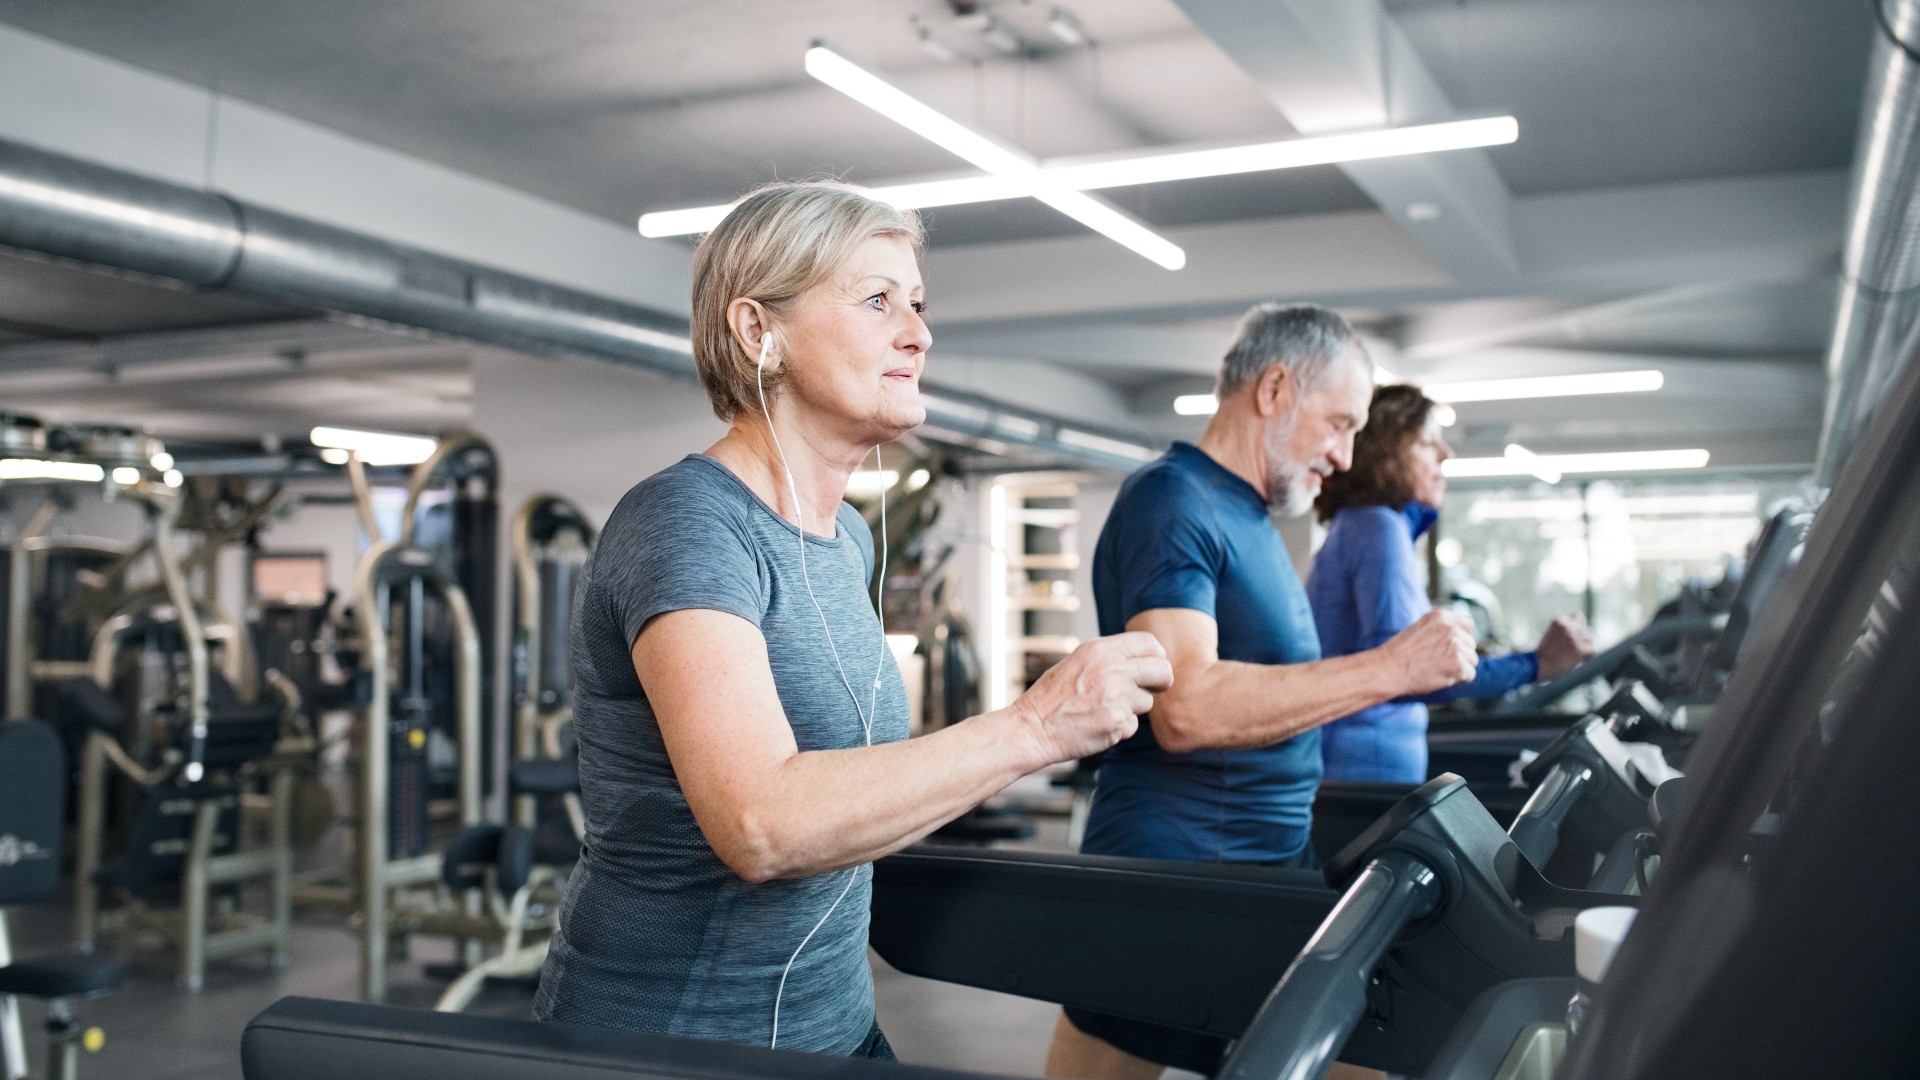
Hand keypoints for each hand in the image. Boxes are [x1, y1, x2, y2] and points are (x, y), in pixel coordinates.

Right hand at [1010, 632, 1172, 764]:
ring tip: (1102, 710)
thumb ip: (1108, 658)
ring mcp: (1116, 696)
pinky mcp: (1117, 722)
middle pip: (1162, 671)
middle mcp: (1111, 668)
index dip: (1157, 657)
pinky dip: (1119, 728)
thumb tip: (1141, 660)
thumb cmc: (1051, 698)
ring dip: (1132, 708)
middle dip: (1161, 683)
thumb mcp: (1077, 662)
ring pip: (1147, 702)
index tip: (1153, 669)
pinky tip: (1096, 725)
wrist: (1031, 729)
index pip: (1150, 644)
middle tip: (1152, 690)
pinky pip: (1133, 725)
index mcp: (1099, 649)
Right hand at [1380, 609, 1477, 695]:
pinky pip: (1469, 674)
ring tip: (1439, 669)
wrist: (1388, 669)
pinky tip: (1442, 676)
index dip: (1461, 637)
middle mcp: (1451, 628)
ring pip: (1472, 660)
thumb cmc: (1399, 653)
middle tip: (1439, 662)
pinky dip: (1458, 679)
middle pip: (1471, 644)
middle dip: (1460, 655)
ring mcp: (1456, 646)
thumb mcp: (1419, 628)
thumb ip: (1439, 628)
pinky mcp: (1458, 664)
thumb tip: (1456, 634)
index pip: (1467, 624)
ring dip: (1460, 667)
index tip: (1451, 647)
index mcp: (1441, 616)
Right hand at [1535, 614, 1596, 679]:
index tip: (1573, 636)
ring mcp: (1575, 638)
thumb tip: (1584, 633)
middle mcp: (1568, 626)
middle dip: (1583, 638)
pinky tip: (1579, 660)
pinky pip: (1592, 651)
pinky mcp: (1580, 649)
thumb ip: (1565, 631)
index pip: (1577, 616)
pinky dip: (1587, 657)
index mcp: (1559, 621)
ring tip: (1575, 655)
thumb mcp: (1551, 635)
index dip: (1577, 627)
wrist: (1539, 665)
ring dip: (1585, 647)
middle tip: (1575, 647)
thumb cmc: (1543, 654)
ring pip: (1590, 640)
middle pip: (1586, 629)